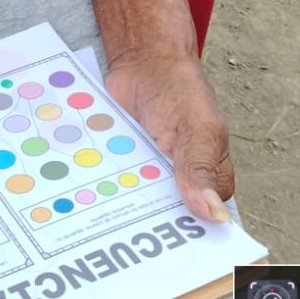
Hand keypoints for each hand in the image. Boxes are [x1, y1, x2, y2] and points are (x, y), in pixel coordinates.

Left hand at [104, 54, 233, 224]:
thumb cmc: (179, 88)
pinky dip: (102, 181)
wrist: (142, 58)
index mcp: (211, 173)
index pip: (203, 217)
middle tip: (124, 226)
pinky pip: (115, 179)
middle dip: (146, 218)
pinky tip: (84, 187)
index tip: (164, 239)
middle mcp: (182, 176)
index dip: (186, 228)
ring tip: (99, 210)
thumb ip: (201, 168)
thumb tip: (215, 215)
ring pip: (136, 199)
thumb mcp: (197, 128)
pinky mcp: (126, 160)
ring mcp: (152, 170)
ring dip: (120, 202)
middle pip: (165, 213)